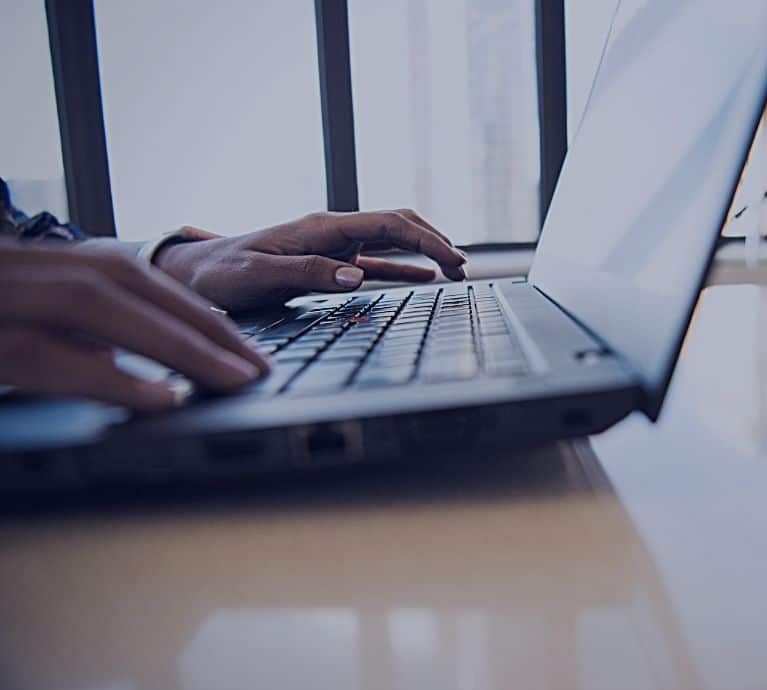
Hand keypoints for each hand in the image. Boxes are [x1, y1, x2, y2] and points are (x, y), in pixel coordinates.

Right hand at [0, 244, 269, 410]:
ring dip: (171, 343)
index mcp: (29, 265)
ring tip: (231, 379)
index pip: (126, 277)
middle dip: (197, 324)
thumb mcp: (15, 321)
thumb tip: (111, 356)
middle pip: (121, 282)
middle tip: (256, 366)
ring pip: (93, 305)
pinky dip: (109, 376)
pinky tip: (162, 399)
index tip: (243, 347)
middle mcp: (13, 268)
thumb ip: (61, 334)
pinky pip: (43, 354)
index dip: (190, 311)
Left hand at [154, 210, 466, 311]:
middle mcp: (332, 231)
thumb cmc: (222, 273)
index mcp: (321, 227)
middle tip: (462, 267)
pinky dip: (403, 267)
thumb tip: (356, 277)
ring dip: (424, 252)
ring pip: (392, 240)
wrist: (195, 274)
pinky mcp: (328, 263)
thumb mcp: (260, 275)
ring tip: (454, 270)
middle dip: (435, 240)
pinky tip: (424, 278)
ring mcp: (333, 246)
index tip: (453, 259)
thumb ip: (308, 274)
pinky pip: (375, 261)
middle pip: (397, 224)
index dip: (426, 240)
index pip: (388, 224)